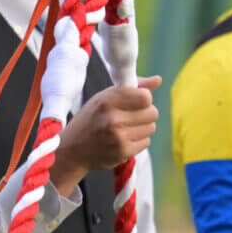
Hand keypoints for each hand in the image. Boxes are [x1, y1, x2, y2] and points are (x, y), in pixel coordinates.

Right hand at [50, 75, 160, 196]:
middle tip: (131, 116)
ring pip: (151, 127)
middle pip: (152, 112)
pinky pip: (146, 142)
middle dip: (145, 113)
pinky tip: (125, 139)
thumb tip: (158, 79)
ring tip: (127, 128)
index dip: (144, 99)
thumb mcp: (105, 97)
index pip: (145, 97)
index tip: (135, 102)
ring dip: (143, 127)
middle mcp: (113, 118)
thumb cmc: (92, 118)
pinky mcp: (123, 153)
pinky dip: (139, 140)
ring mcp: (118, 137)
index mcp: (107, 100)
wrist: (73, 149)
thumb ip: (133, 87)